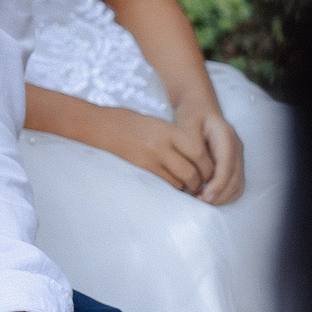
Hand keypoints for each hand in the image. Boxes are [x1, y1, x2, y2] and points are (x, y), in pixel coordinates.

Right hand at [90, 105, 217, 196]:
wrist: (101, 126)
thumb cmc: (130, 123)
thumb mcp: (157, 125)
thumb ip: (176, 139)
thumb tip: (196, 158)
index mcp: (169, 130)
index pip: (198, 151)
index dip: (208, 165)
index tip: (209, 171)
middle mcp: (162, 145)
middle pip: (192, 170)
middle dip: (200, 181)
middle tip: (202, 185)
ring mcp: (150, 159)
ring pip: (180, 181)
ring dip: (187, 187)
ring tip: (189, 188)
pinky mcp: (141, 170)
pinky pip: (165, 184)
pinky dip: (173, 188)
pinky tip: (173, 187)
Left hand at [185, 108, 244, 204]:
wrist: (200, 109)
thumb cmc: (192, 116)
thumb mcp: (187, 125)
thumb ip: (192, 147)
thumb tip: (195, 171)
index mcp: (226, 137)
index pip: (227, 166)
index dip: (218, 185)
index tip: (205, 197)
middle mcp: (236, 148)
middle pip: (235, 179)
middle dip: (218, 195)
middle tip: (198, 201)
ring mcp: (237, 157)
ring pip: (237, 185)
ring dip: (221, 198)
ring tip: (201, 200)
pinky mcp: (234, 165)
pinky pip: (234, 185)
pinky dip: (223, 195)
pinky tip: (207, 196)